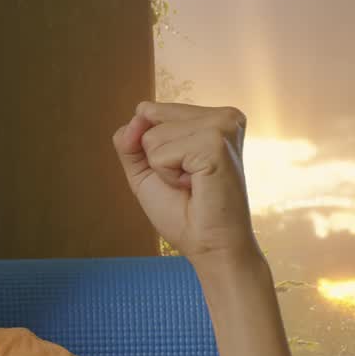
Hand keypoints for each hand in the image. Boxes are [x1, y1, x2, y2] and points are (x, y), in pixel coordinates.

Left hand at [113, 101, 260, 268]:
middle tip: (187, 180)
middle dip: (155, 156)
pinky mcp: (216, 143)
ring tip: (193, 183)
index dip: (149, 148)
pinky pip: (160, 153)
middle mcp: (222, 116)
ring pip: (152, 136)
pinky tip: (196, 185)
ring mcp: (222, 127)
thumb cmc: (184, 211)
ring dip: (163, 168)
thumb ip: (131, 139)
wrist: (210, 245)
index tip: (180, 171)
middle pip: (148, 117)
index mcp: (211, 117)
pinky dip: (168, 176)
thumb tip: (138, 113)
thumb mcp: (146, 169)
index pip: (148, 110)